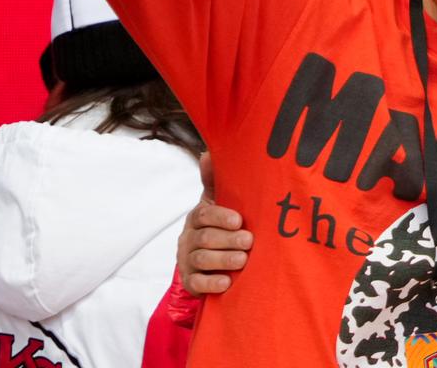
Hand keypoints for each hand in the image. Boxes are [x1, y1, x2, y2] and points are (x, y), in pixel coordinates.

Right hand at [177, 152, 252, 295]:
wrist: (208, 262)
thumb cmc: (219, 226)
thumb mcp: (218, 203)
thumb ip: (215, 181)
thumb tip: (207, 153)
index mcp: (198, 217)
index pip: (203, 214)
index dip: (220, 217)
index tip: (239, 220)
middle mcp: (189, 237)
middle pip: (204, 238)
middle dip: (227, 240)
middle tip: (249, 241)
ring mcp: (188, 260)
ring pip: (201, 259)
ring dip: (223, 259)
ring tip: (242, 260)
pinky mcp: (191, 281)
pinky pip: (196, 283)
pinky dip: (211, 283)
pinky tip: (227, 282)